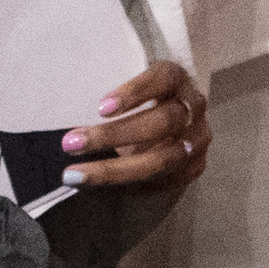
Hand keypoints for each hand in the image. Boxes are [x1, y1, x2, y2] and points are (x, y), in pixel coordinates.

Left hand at [61, 60, 208, 195]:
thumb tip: (71, 127)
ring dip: (115, 168)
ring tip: (75, 174)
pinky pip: (161, 181)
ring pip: (162, 158)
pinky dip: (127, 185)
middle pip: (162, 122)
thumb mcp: (132, 92)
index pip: (164, 79)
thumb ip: (114, 104)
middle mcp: (193, 108)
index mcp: (177, 80)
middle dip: (114, 135)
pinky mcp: (195, 167)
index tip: (101, 109)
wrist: (174, 129)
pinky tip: (96, 188)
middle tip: (71, 143)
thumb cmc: (141, 103)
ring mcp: (197, 139)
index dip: (135, 92)